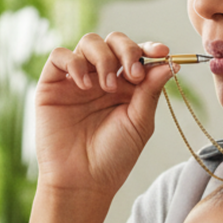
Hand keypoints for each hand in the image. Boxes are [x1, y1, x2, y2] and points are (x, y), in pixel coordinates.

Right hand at [33, 32, 176, 198]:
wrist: (83, 180)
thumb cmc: (114, 156)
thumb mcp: (139, 122)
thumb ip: (151, 91)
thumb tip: (169, 63)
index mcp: (127, 86)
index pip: (138, 54)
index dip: (150, 48)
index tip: (162, 52)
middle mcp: (102, 77)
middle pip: (114, 41)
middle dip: (127, 50)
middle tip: (133, 74)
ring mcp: (77, 79)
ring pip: (89, 42)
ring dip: (103, 58)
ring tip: (108, 87)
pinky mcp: (52, 84)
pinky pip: (60, 56)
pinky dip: (75, 63)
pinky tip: (85, 85)